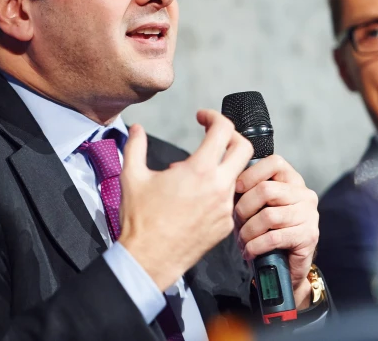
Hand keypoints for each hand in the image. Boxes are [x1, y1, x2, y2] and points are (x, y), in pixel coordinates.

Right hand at [118, 110, 252, 290]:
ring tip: (199, 169)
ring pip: (238, 175)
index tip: (201, 117)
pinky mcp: (226, 225)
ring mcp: (225, 207)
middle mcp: (219, 186)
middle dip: (231, 135)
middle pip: (245, 148)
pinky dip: (219, 189)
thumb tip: (136, 128)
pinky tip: (198, 195)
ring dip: (224, 165)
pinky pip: (231, 199)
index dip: (213, 116)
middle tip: (213, 135)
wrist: (149, 260)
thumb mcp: (132, 176)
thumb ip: (135, 145)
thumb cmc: (140, 219)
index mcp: (199, 170)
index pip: (223, 129)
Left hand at [234, 156, 318, 308]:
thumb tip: (226, 181)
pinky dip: (255, 246)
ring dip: (248, 231)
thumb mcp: (258, 205)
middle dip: (244, 207)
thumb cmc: (267, 230)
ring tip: (242, 240)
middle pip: (266, 190)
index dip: (250, 174)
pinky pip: (274, 238)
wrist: (287, 265)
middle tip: (236, 222)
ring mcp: (309, 215)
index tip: (235, 189)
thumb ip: (248, 190)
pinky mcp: (308, 236)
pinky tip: (249, 251)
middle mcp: (304, 194)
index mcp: (292, 180)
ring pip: (269, 216)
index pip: (274, 162)